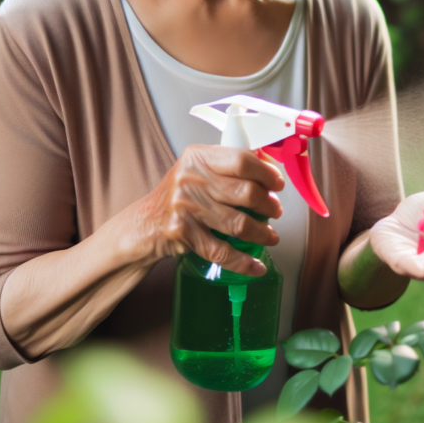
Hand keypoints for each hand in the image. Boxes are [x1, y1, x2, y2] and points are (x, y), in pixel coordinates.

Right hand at [131, 145, 284, 275]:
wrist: (146, 222)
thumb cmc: (181, 194)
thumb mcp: (199, 169)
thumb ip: (229, 166)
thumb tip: (270, 168)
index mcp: (198, 157)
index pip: (241, 160)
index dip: (266, 173)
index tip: (277, 184)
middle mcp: (190, 179)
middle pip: (245, 192)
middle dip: (268, 205)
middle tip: (276, 211)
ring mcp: (186, 206)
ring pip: (238, 224)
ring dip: (262, 233)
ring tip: (271, 235)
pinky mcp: (183, 233)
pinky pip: (222, 251)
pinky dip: (243, 262)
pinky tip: (256, 265)